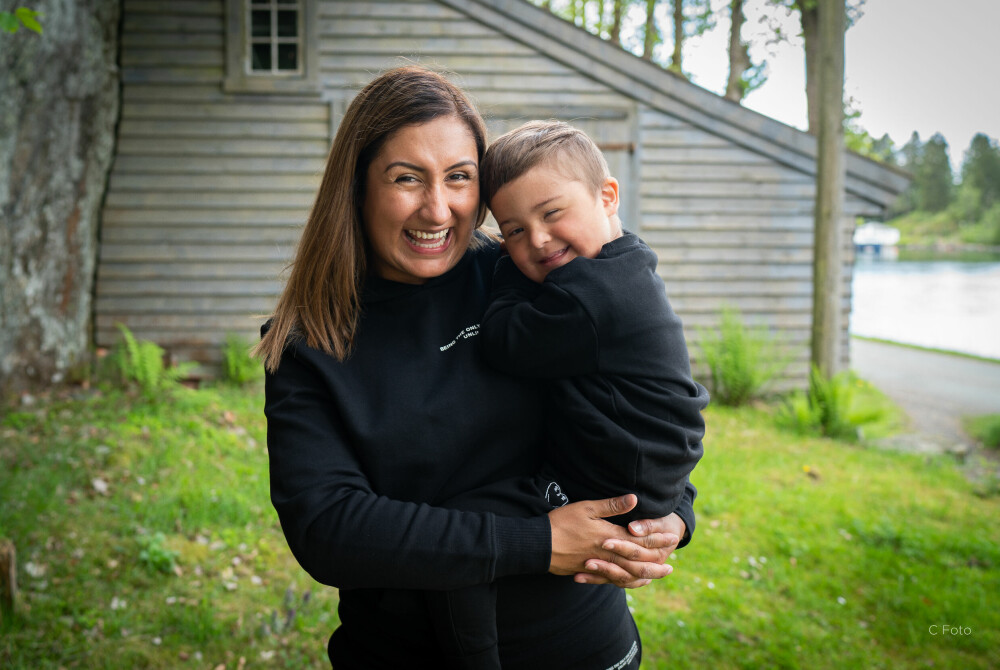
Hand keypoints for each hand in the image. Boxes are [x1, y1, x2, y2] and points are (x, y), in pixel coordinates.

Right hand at [548, 495, 676, 587]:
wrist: (538, 545)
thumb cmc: (561, 522)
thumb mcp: (587, 508)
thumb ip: (612, 506)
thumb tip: (634, 499)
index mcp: (609, 536)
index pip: (640, 539)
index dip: (657, 539)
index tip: (672, 539)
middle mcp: (607, 554)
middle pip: (637, 562)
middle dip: (655, 564)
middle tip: (670, 568)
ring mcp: (597, 565)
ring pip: (625, 574)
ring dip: (642, 576)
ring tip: (653, 578)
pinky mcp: (587, 571)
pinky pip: (610, 581)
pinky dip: (622, 582)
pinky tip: (626, 582)